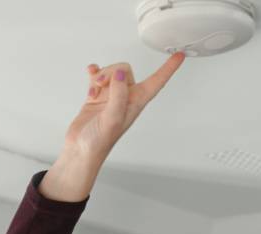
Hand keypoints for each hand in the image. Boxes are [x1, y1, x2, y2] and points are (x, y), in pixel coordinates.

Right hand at [64, 52, 185, 159]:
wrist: (81, 150)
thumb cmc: (99, 142)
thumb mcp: (113, 118)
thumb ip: (118, 94)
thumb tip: (120, 74)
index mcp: (135, 103)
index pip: (157, 82)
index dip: (169, 68)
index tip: (179, 55)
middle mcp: (125, 98)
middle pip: (125, 71)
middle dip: (112, 72)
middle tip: (102, 83)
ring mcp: (110, 97)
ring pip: (112, 72)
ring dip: (101, 75)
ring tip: (94, 87)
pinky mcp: (98, 96)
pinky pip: (98, 77)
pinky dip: (94, 74)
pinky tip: (91, 76)